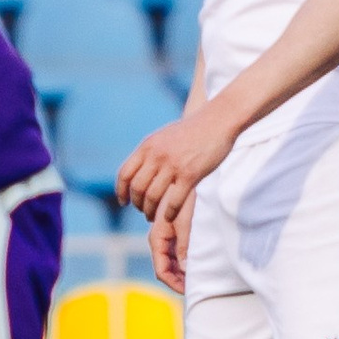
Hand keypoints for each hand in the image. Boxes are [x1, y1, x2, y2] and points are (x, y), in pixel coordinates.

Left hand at [115, 106, 237, 230]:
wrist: (218, 121)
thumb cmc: (192, 130)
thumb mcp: (164, 136)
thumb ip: (150, 151)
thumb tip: (138, 168)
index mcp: (148, 146)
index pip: (125, 173)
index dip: (121, 191)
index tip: (123, 202)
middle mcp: (157, 155)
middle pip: (137, 188)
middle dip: (137, 203)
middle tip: (142, 210)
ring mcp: (173, 165)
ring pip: (153, 197)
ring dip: (150, 211)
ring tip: (152, 216)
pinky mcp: (190, 174)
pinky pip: (174, 201)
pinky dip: (169, 213)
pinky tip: (169, 217)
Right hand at [148, 191, 193, 294]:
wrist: (192, 178)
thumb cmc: (189, 196)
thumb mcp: (187, 221)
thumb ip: (184, 246)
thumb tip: (185, 269)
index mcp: (158, 237)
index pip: (161, 270)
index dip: (174, 283)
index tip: (189, 290)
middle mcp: (159, 238)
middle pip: (165, 268)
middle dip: (178, 280)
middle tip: (196, 285)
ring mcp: (166, 235)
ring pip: (170, 262)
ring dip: (181, 272)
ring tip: (198, 276)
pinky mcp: (174, 229)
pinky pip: (176, 252)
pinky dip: (184, 262)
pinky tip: (196, 263)